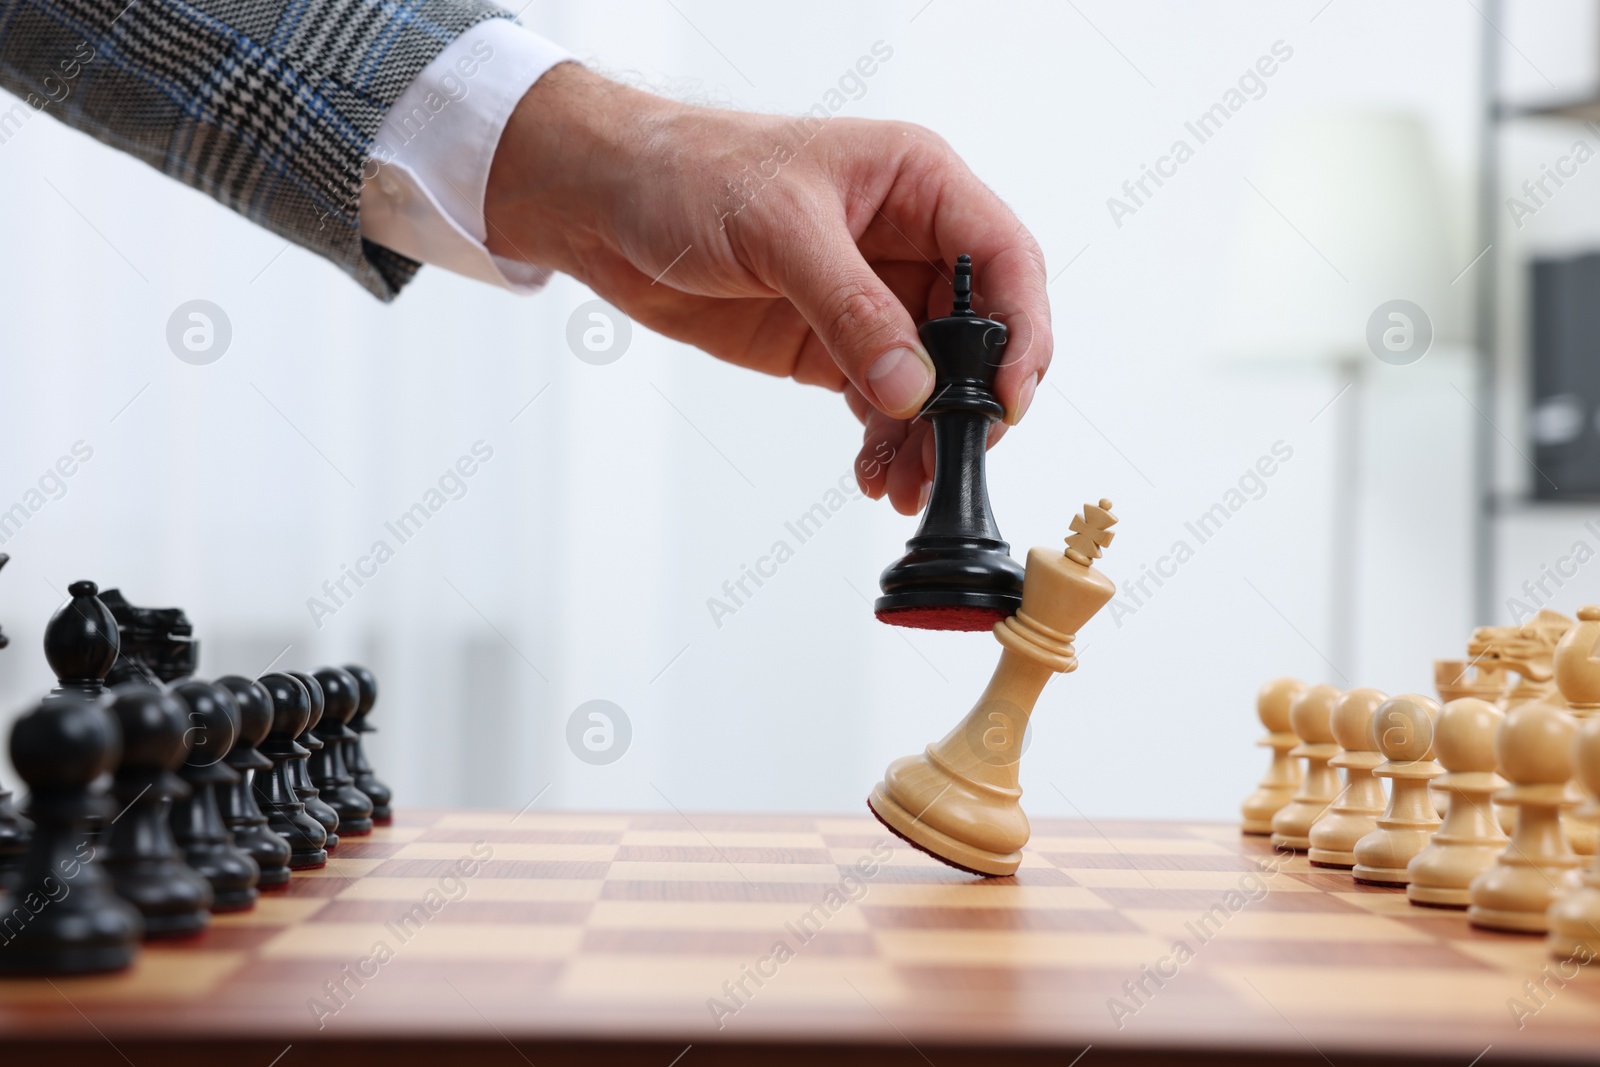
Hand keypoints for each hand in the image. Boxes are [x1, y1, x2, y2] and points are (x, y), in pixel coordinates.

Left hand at [484, 63, 1051, 514]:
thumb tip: (914, 388)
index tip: (1007, 397)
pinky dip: (887, 443)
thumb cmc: (688, 174)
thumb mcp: (776, 229)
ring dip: (928, 438)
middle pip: (977, 333)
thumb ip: (851, 309)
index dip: (1019, 329)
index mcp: (918, 185)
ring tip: (907, 487)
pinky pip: (883, 402)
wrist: (605, 204)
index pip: (1002, 258)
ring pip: (933, 381)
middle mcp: (909, 242)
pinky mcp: (834, 345)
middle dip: (971, 402)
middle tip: (952, 460)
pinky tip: (877, 475)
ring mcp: (873, 299)